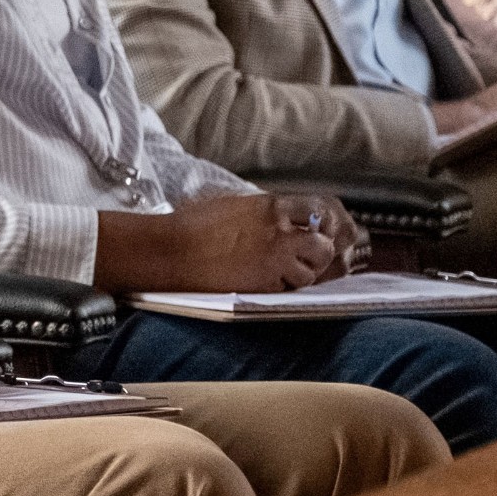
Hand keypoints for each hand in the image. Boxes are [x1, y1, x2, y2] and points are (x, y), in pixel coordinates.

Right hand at [101, 191, 361, 292]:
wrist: (172, 249)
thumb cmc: (192, 225)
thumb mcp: (232, 204)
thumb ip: (261, 210)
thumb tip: (277, 215)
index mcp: (270, 206)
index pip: (319, 211)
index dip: (323, 225)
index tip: (318, 232)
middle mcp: (278, 231)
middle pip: (323, 245)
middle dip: (319, 255)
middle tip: (304, 259)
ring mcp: (273, 259)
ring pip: (311, 273)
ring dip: (302, 276)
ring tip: (282, 275)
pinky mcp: (263, 285)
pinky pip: (289, 291)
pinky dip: (284, 291)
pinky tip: (267, 285)